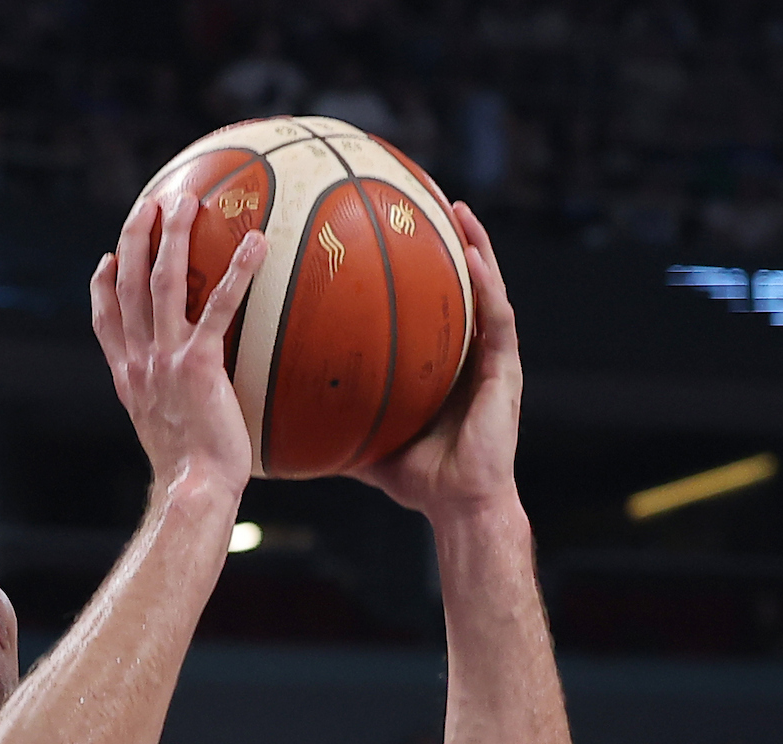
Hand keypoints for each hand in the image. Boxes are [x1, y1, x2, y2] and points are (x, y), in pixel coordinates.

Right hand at [89, 191, 266, 493]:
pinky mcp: (198, 364)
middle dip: (136, 238)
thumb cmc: (189, 472)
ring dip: (174, 235)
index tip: (108, 259)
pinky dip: (236, 271)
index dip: (103, 285)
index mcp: (128, 376)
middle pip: (128, 284)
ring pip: (162, 281)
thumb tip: (192, 399)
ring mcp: (165, 359)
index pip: (106, 320)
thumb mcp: (166, 431)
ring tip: (188, 200)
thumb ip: (170, 404)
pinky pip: (218, 306)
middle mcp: (139, 360)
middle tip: (150, 203)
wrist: (192, 489)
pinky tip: (256, 243)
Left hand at [341, 202, 519, 518]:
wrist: (458, 506)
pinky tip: (475, 252)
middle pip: (454, 285)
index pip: (423, 306)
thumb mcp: (362, 439)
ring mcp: (489, 359)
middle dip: (441, 242)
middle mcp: (466, 353)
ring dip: (474, 245)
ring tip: (455, 206)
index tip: (384, 233)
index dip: (409, 270)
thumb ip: (328, 420)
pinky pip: (497, 316)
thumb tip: (275, 416)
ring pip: (484, 288)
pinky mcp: (506, 369)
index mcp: (438, 363)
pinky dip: (488, 282)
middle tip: (418, 198)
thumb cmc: (416, 479)